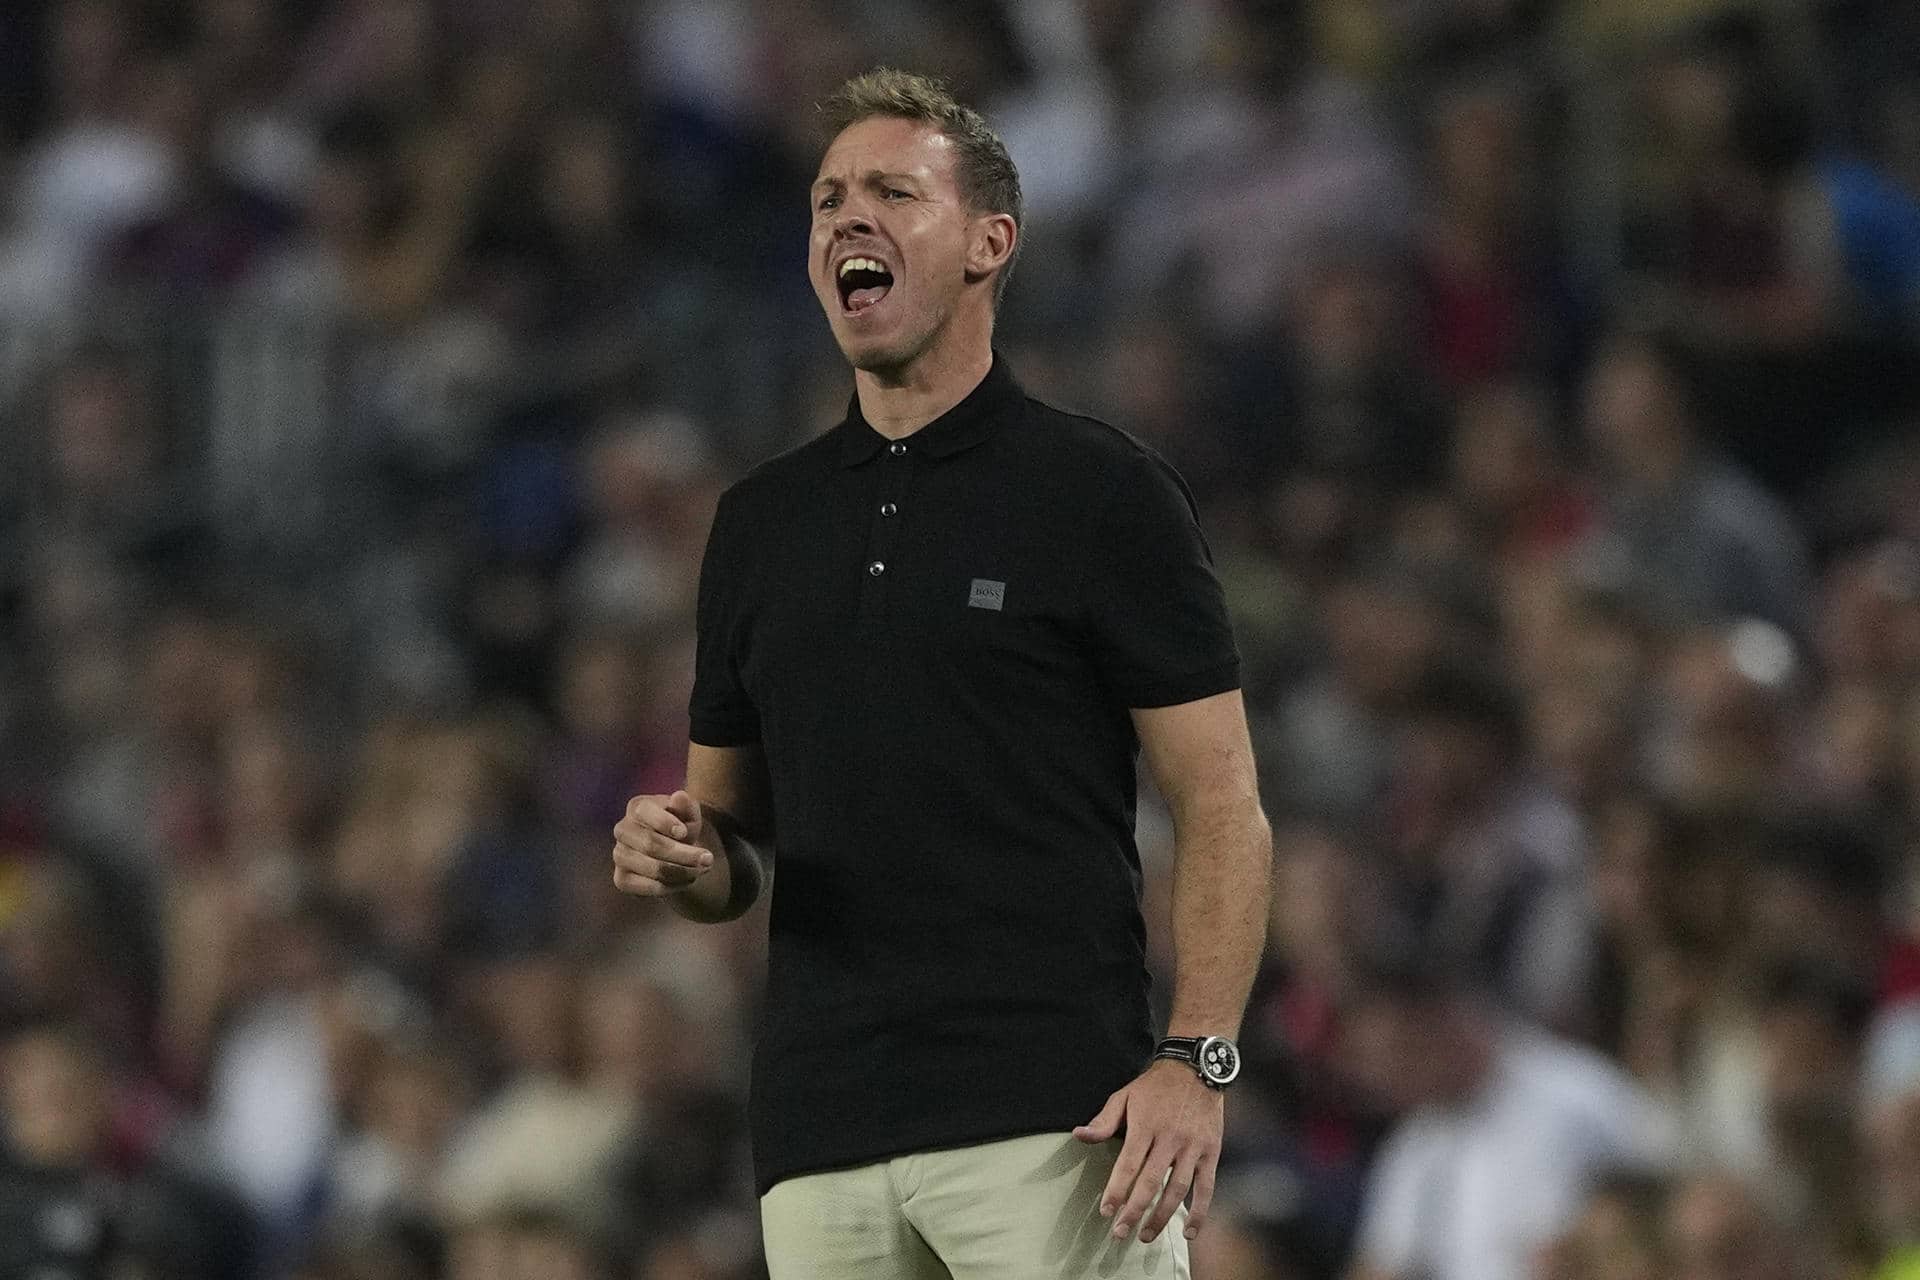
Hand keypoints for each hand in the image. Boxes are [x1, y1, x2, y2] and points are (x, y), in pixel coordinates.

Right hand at [611, 790, 713, 895]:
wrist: (673, 852)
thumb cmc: (681, 826)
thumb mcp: (689, 813)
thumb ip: (686, 805)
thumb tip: (680, 797)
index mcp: (637, 807)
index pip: (644, 812)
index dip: (665, 823)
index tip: (684, 833)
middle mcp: (623, 830)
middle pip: (650, 844)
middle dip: (683, 854)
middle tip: (708, 859)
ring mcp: (619, 855)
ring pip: (651, 868)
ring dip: (682, 872)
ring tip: (702, 870)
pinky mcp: (621, 879)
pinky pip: (647, 887)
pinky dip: (672, 886)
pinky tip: (687, 880)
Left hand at [1073, 1058, 1223, 1243]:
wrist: (1196, 1068)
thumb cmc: (1155, 1086)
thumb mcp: (1124, 1096)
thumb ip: (1103, 1121)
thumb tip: (1078, 1135)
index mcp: (1145, 1125)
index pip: (1128, 1164)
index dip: (1116, 1190)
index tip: (1106, 1211)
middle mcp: (1170, 1138)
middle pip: (1151, 1182)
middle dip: (1134, 1211)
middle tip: (1120, 1233)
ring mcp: (1192, 1147)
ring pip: (1177, 1189)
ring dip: (1161, 1217)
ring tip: (1145, 1236)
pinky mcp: (1211, 1152)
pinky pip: (1206, 1187)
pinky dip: (1199, 1212)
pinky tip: (1188, 1232)